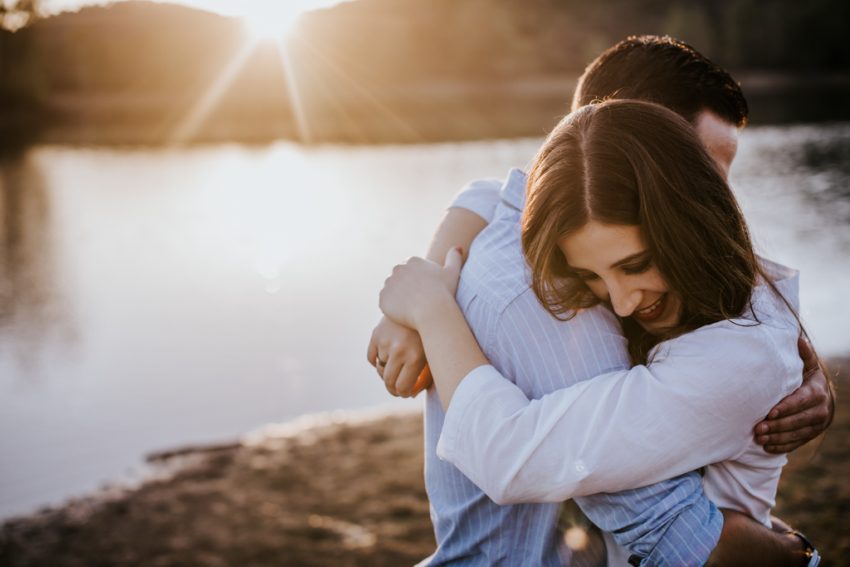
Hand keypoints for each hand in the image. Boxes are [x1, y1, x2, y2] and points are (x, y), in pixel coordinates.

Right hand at [367, 316, 432, 396]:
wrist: (425, 301)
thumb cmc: (434, 332)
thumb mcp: (434, 352)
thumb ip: (425, 374)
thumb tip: (411, 394)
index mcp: (415, 358)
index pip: (402, 387)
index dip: (404, 393)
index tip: (407, 392)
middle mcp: (399, 351)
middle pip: (388, 381)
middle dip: (393, 389)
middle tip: (398, 388)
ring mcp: (385, 341)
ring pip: (380, 369)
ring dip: (387, 371)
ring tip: (398, 367)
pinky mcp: (377, 333)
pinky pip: (371, 357)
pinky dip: (376, 361)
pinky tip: (386, 359)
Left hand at [378, 248, 463, 330]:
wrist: (432, 310)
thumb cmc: (444, 291)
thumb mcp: (453, 272)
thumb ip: (454, 257)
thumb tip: (458, 247)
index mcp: (412, 261)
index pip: (410, 269)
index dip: (417, 281)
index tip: (424, 291)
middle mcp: (397, 269)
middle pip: (399, 278)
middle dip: (405, 286)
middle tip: (416, 300)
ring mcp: (389, 283)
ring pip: (391, 290)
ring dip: (397, 296)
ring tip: (410, 307)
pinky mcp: (382, 298)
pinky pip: (385, 302)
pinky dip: (391, 307)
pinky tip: (402, 313)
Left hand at [754, 337, 833, 452]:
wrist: (822, 396)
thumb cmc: (806, 377)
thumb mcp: (807, 366)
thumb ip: (803, 356)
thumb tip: (798, 339)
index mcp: (817, 392)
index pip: (801, 402)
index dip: (785, 408)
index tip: (768, 413)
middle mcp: (821, 410)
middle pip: (798, 421)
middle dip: (778, 426)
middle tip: (757, 429)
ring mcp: (818, 425)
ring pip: (798, 434)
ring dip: (777, 438)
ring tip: (758, 438)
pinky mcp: (812, 435)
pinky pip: (798, 443)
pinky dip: (782, 446)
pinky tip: (767, 447)